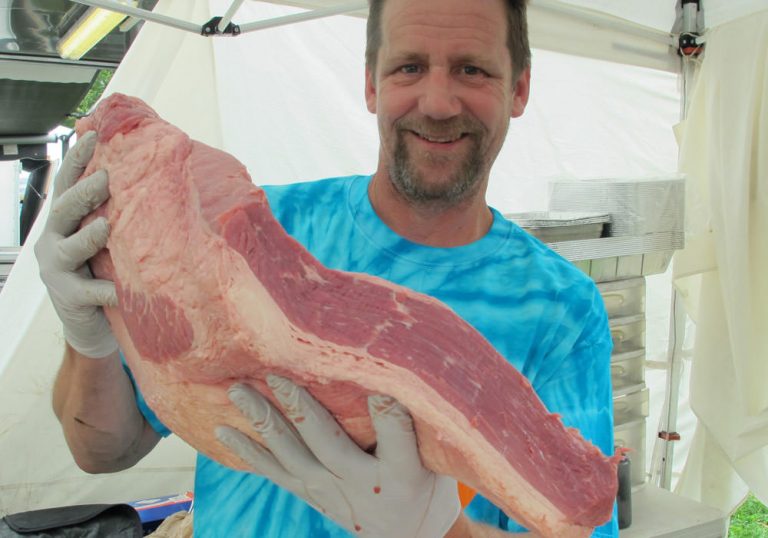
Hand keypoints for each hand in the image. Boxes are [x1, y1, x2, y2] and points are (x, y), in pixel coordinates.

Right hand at [34, 131, 117, 358]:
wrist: (95, 327)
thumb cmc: (108, 274)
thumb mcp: (112, 240)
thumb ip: (119, 214)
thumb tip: (154, 177)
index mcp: (66, 222)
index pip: (67, 183)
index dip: (77, 159)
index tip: (92, 134)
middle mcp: (54, 240)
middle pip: (64, 209)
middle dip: (84, 193)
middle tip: (107, 179)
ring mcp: (57, 270)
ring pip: (68, 248)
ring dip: (87, 237)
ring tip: (105, 227)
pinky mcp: (69, 298)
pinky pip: (88, 292)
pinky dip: (106, 289)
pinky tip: (120, 290)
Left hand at [216, 375, 460, 536]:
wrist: (409, 534)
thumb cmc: (424, 479)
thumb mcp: (436, 454)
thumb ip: (414, 420)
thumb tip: (395, 370)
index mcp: (404, 472)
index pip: (398, 438)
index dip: (388, 414)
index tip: (380, 389)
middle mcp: (361, 484)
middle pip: (328, 443)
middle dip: (301, 408)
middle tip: (277, 375)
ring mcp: (329, 491)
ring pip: (292, 454)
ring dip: (263, 422)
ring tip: (238, 392)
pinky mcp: (309, 493)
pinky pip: (274, 472)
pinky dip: (248, 451)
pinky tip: (223, 429)